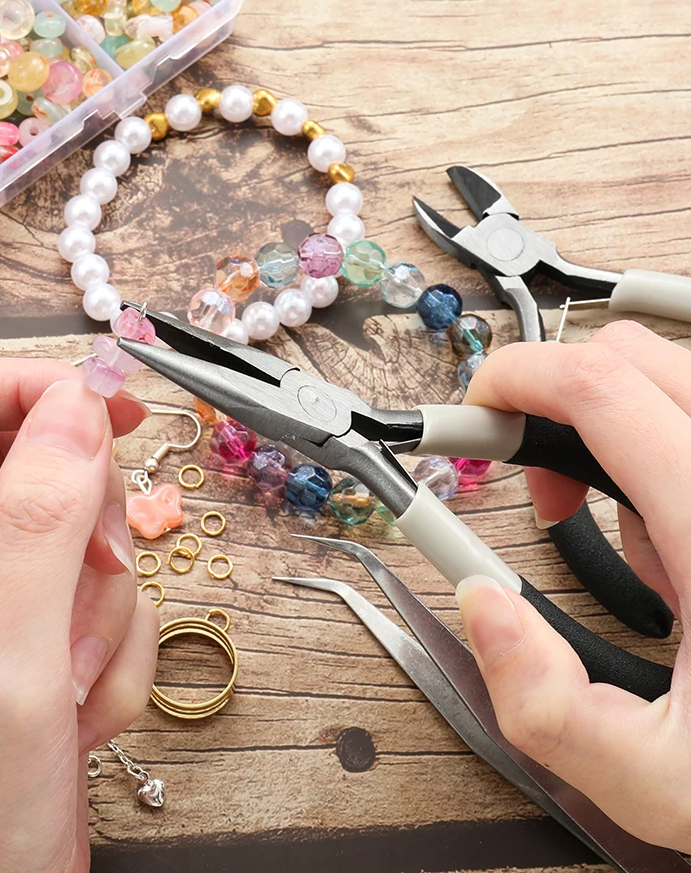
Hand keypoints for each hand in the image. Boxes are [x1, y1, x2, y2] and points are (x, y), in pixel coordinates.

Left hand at [0, 357, 158, 872]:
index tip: (113, 407)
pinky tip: (80, 709)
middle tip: (105, 565)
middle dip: (80, 510)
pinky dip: (111, 639)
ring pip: (71, 520)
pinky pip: (96, 582)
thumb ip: (40, 525)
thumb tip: (78, 406)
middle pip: (18, 454)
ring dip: (99, 596)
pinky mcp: (27, 626)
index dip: (27, 387)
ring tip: (75, 679)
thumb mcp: (4, 669)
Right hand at [457, 321, 690, 847]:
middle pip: (633, 359)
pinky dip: (655, 463)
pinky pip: (689, 433)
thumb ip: (544, 703)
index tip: (472, 417)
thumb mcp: (653, 782)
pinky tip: (667, 549)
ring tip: (609, 535)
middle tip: (530, 479)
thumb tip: (483, 603)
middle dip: (551, 400)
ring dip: (605, 438)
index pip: (599, 388)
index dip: (515, 380)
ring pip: (667, 388)